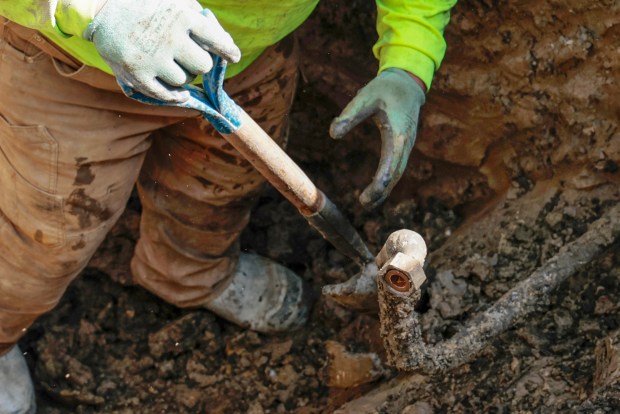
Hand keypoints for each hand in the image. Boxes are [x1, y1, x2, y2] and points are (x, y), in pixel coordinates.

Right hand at [84, 0, 240, 101]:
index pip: (216, 40)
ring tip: (171, 64)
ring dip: (182, 76)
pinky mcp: (138, 75)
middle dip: (200, 64)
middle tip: (190, 58)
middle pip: (203, 66)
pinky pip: (166, 95)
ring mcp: (153, 59)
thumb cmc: (146, 4)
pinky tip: (182, 95)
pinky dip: (176, 97)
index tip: (233, 57)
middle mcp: (170, 39)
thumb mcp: (174, 1)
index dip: (228, 50)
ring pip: (184, 81)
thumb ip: (198, 18)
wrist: (101, 9)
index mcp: (182, 17)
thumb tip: (223, 42)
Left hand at [330, 68, 425, 208]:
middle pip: (396, 173)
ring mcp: (406, 146)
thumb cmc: (385, 89)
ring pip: (398, 173)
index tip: (368, 195)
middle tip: (364, 204)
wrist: (407, 83)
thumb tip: (332, 134)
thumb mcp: (365, 96)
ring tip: (368, 203)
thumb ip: (350, 114)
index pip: (390, 163)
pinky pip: (397, 167)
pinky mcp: (403, 146)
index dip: (380, 181)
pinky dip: (388, 181)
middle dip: (381, 191)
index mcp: (398, 133)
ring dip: (385, 189)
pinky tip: (377, 191)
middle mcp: (405, 143)